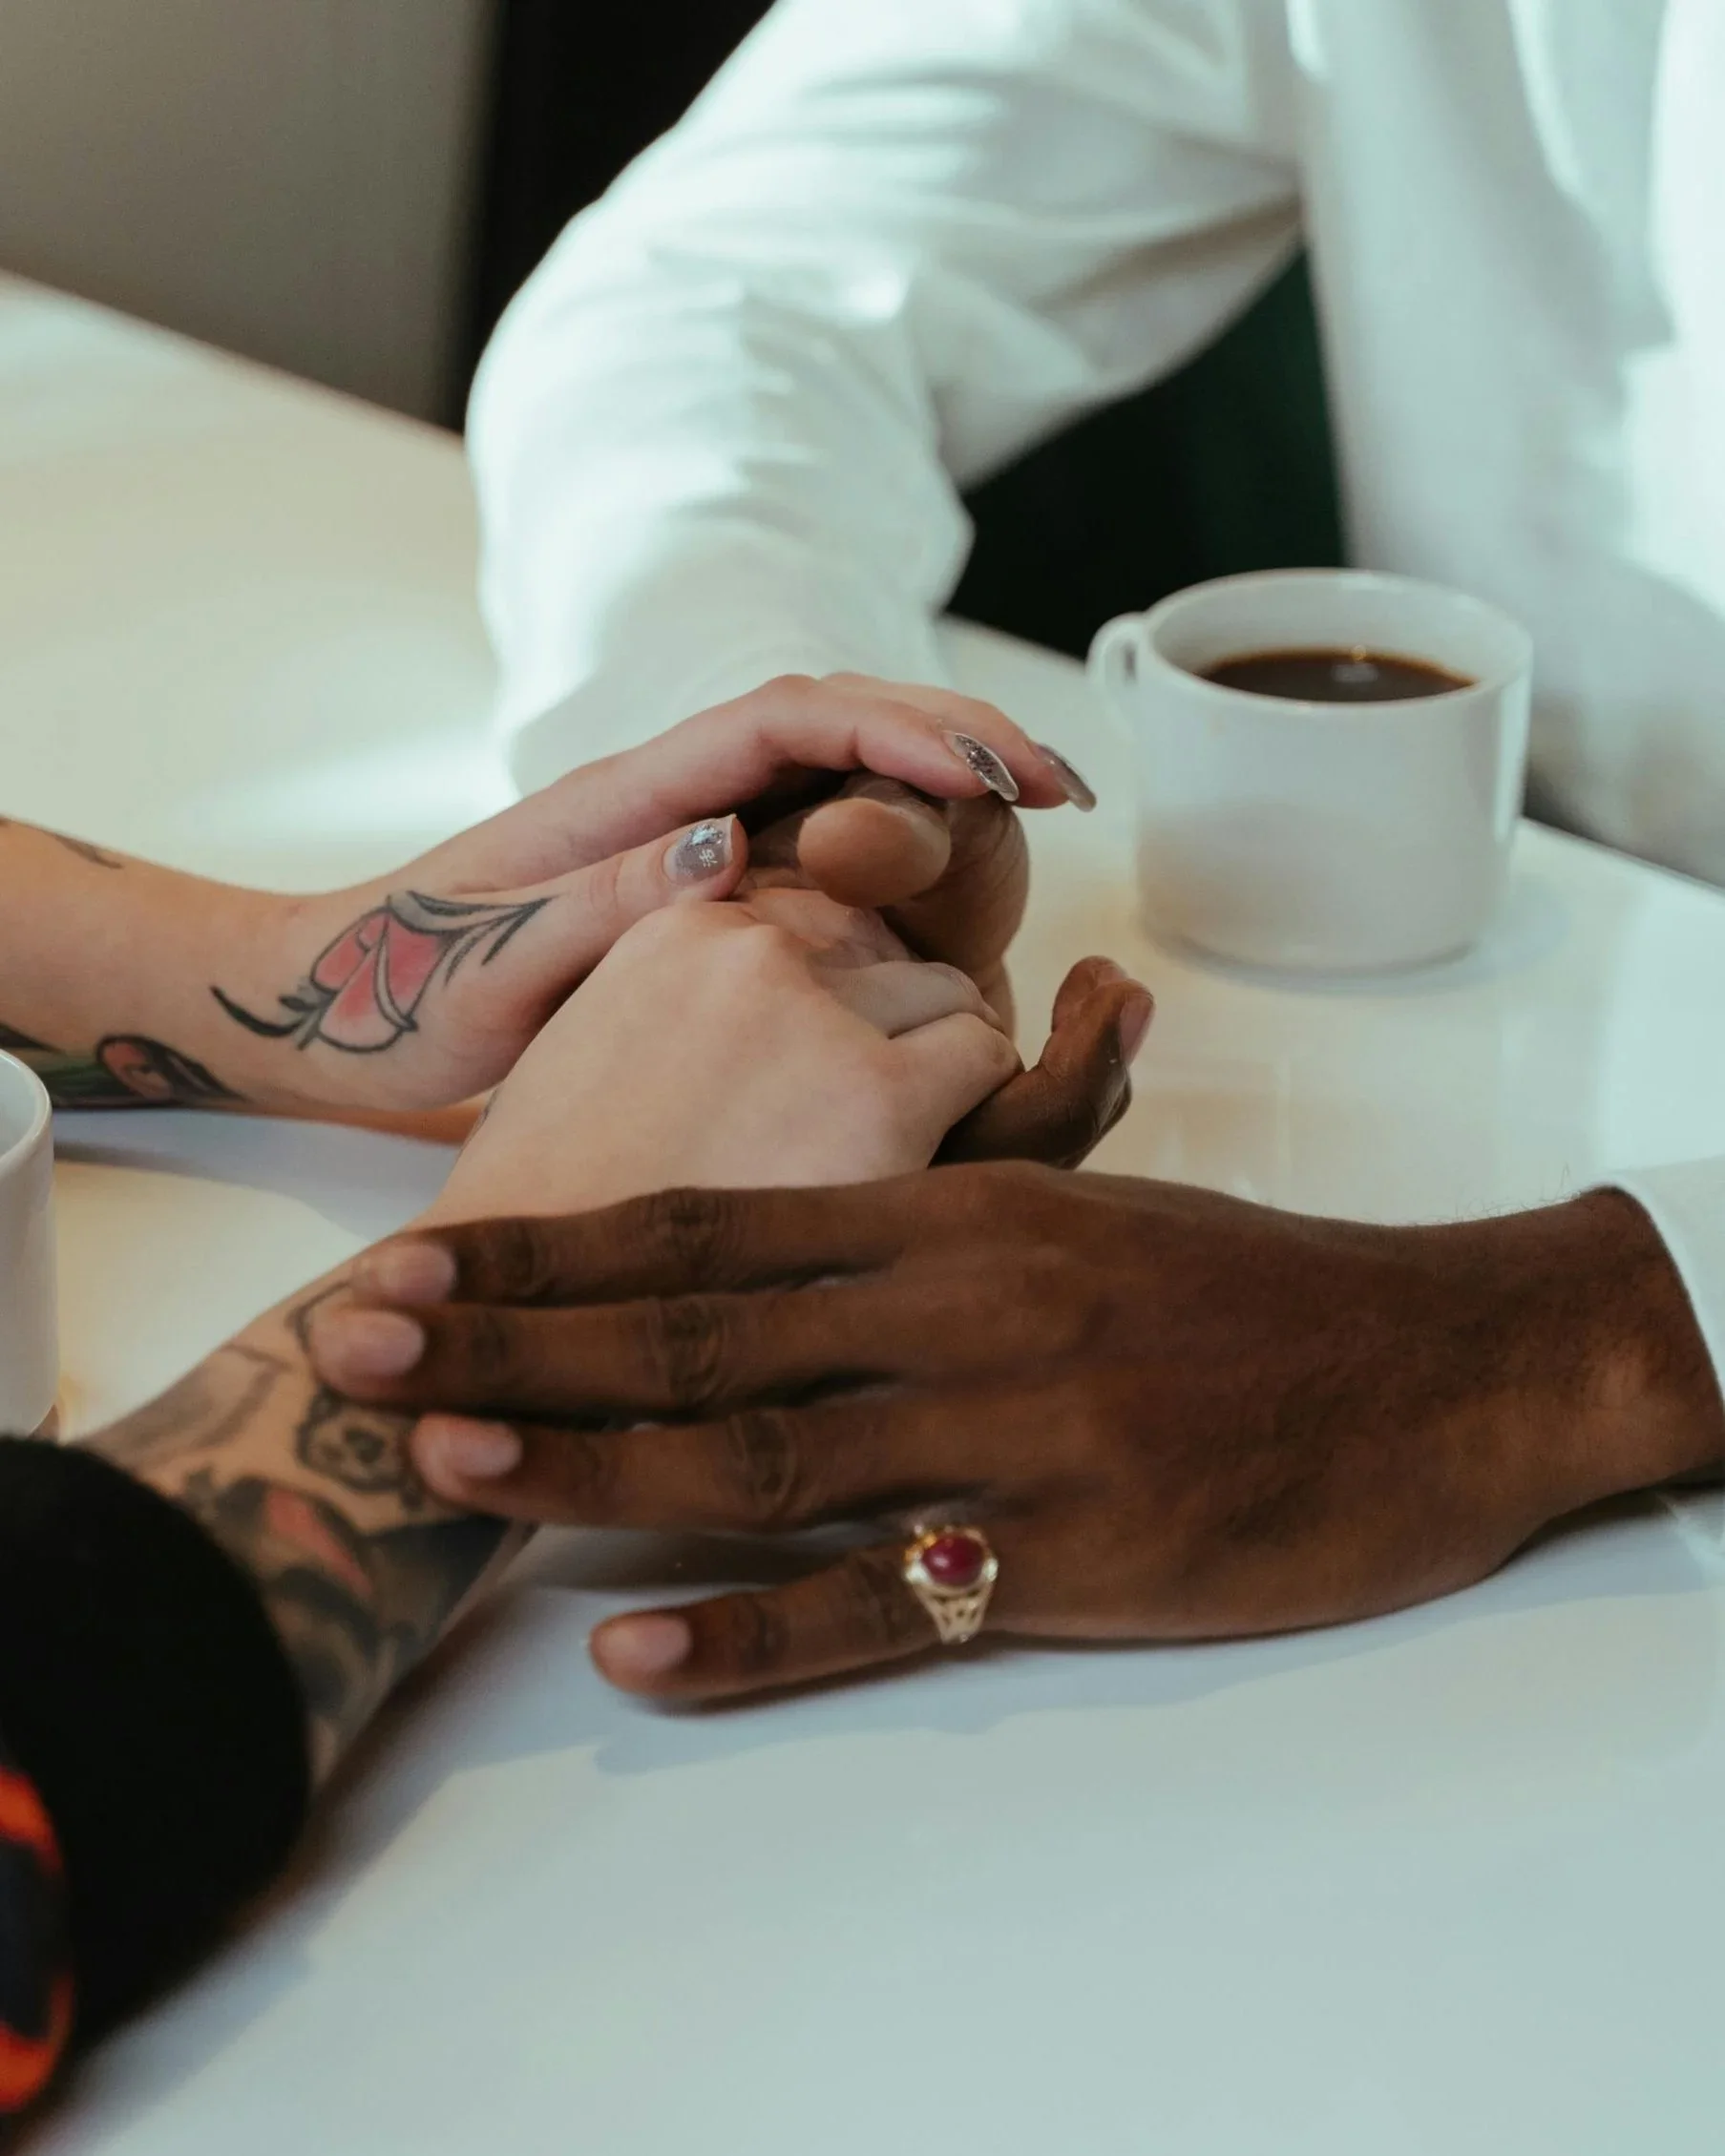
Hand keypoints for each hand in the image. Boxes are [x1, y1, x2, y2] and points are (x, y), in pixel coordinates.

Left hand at [213, 674, 1076, 1111]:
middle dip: (956, 732)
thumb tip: (733, 845)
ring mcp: (679, 837)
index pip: (790, 722)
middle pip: (835, 721)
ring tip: (1041, 804)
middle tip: (1064, 780)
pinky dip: (894, 833)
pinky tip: (948, 878)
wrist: (321, 1012)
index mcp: (624, 799)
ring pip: (834, 770)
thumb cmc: (385, 994)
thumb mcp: (485, 964)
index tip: (997, 776)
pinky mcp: (686, 886)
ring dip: (941, 772)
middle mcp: (665, 800)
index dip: (904, 734)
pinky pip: (810, 837)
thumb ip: (601, 904)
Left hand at [311, 1172, 1723, 1700]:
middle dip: (514, 1337)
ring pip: (764, 1453)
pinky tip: (635, 1653)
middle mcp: (960, 1308)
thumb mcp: (1077, 1202)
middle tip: (353, 1341)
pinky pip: (887, 1605)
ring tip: (444, 1460)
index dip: (549, 1245)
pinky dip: (755, 1633)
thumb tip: (782, 1214)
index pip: (710, 1223)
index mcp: (953, 1210)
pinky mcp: (1072, 1554)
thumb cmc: (1240, 1280)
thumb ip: (927, 1207)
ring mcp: (1011, 1435)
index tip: (414, 1261)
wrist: (1432, 1364)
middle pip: (698, 1327)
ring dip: (591, 1461)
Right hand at [421, 882, 1020, 1225]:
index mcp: (673, 929)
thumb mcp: (592, 1071)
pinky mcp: (878, 1093)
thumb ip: (688, 1018)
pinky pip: (984, 1061)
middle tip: (867, 1127)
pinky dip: (977, 1112)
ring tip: (897, 1158)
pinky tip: (923, 1175)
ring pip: (949, 999)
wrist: (514, 1320)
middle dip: (893, 1029)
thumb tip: (766, 1021)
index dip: (830, 1002)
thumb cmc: (554, 1228)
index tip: (820, 1076)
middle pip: (886, 951)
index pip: (809, 922)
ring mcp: (814, 1013)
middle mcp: (746, 945)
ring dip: (941, 1070)